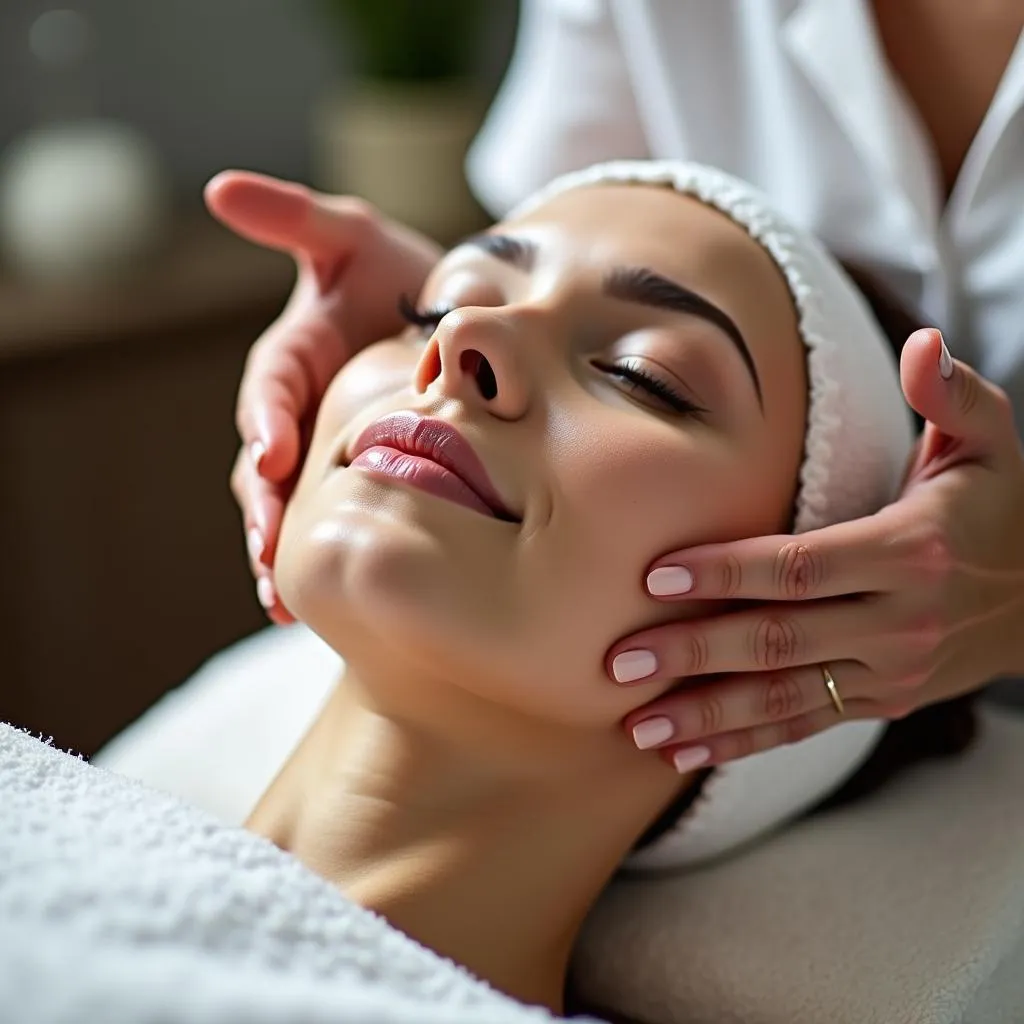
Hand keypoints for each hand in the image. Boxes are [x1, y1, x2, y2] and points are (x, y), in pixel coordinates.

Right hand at [205, 171, 442, 621]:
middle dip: (267, 510)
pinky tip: (317, 607)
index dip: (266, 420)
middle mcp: (299, 413)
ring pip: (291, 508)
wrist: (455, 317)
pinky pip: (331, 523)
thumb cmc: (398, 273)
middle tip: (270, 553)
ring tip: (284, 599)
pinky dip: (322, 559)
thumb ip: (295, 219)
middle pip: (267, 468)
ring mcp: (325, 452)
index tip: (271, 451)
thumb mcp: (352, 236)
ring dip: (282, 552)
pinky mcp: (355, 480)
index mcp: (294, 358)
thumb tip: (220, 188)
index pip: (270, 391)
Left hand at [611, 329, 1023, 770]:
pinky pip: (804, 724)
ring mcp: (888, 672)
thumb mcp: (990, 442)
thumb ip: (951, 394)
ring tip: (636, 725)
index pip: (800, 566)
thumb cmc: (999, 507)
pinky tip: (686, 754)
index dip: (727, 572)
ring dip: (707, 716)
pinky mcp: (880, 702)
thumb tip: (921, 342)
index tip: (656, 575)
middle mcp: (896, 622)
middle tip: (619, 661)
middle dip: (694, 653)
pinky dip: (743, 743)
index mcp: (908, 552)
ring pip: (784, 698)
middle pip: (778, 641)